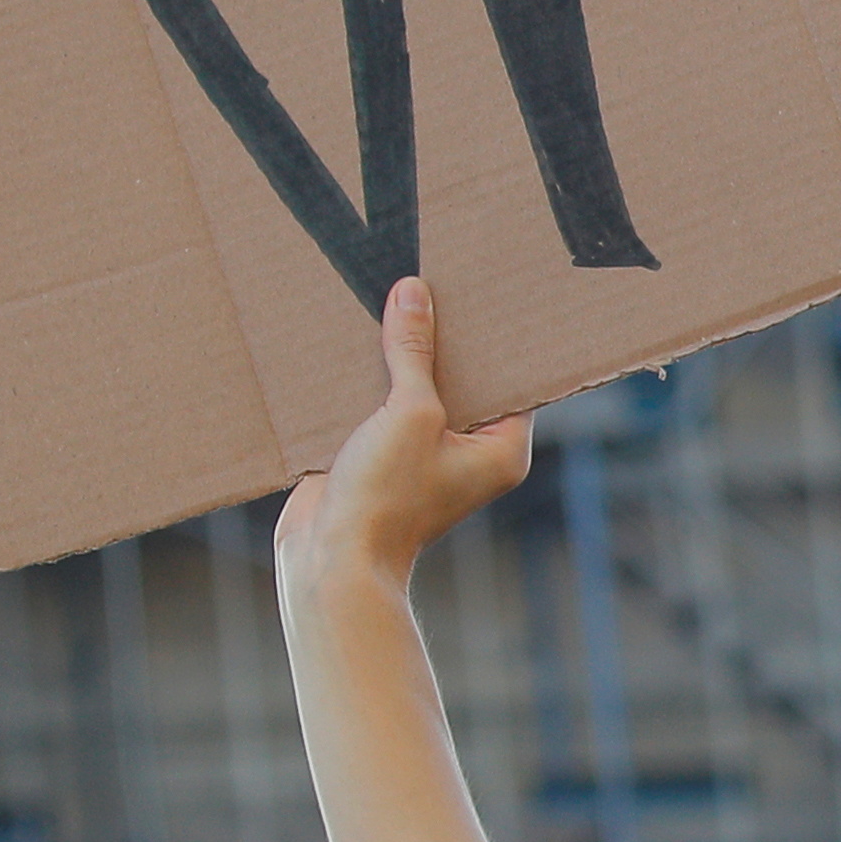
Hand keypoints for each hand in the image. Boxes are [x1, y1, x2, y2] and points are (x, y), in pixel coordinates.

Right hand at [275, 276, 532, 590]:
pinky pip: (382, 405)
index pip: (510, 380)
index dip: (496, 338)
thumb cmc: (387, 498)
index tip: (485, 292)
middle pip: (461, 379)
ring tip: (391, 297)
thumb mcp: (409, 413)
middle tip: (433, 281)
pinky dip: (369, 378)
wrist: (330, 560)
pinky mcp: (382, 455)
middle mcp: (468, 451)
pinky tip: (354, 336)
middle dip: (442, 339)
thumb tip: (415, 293)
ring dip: (400, 356)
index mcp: (499, 448)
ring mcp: (423, 454)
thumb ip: (413, 352)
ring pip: (416, 389)